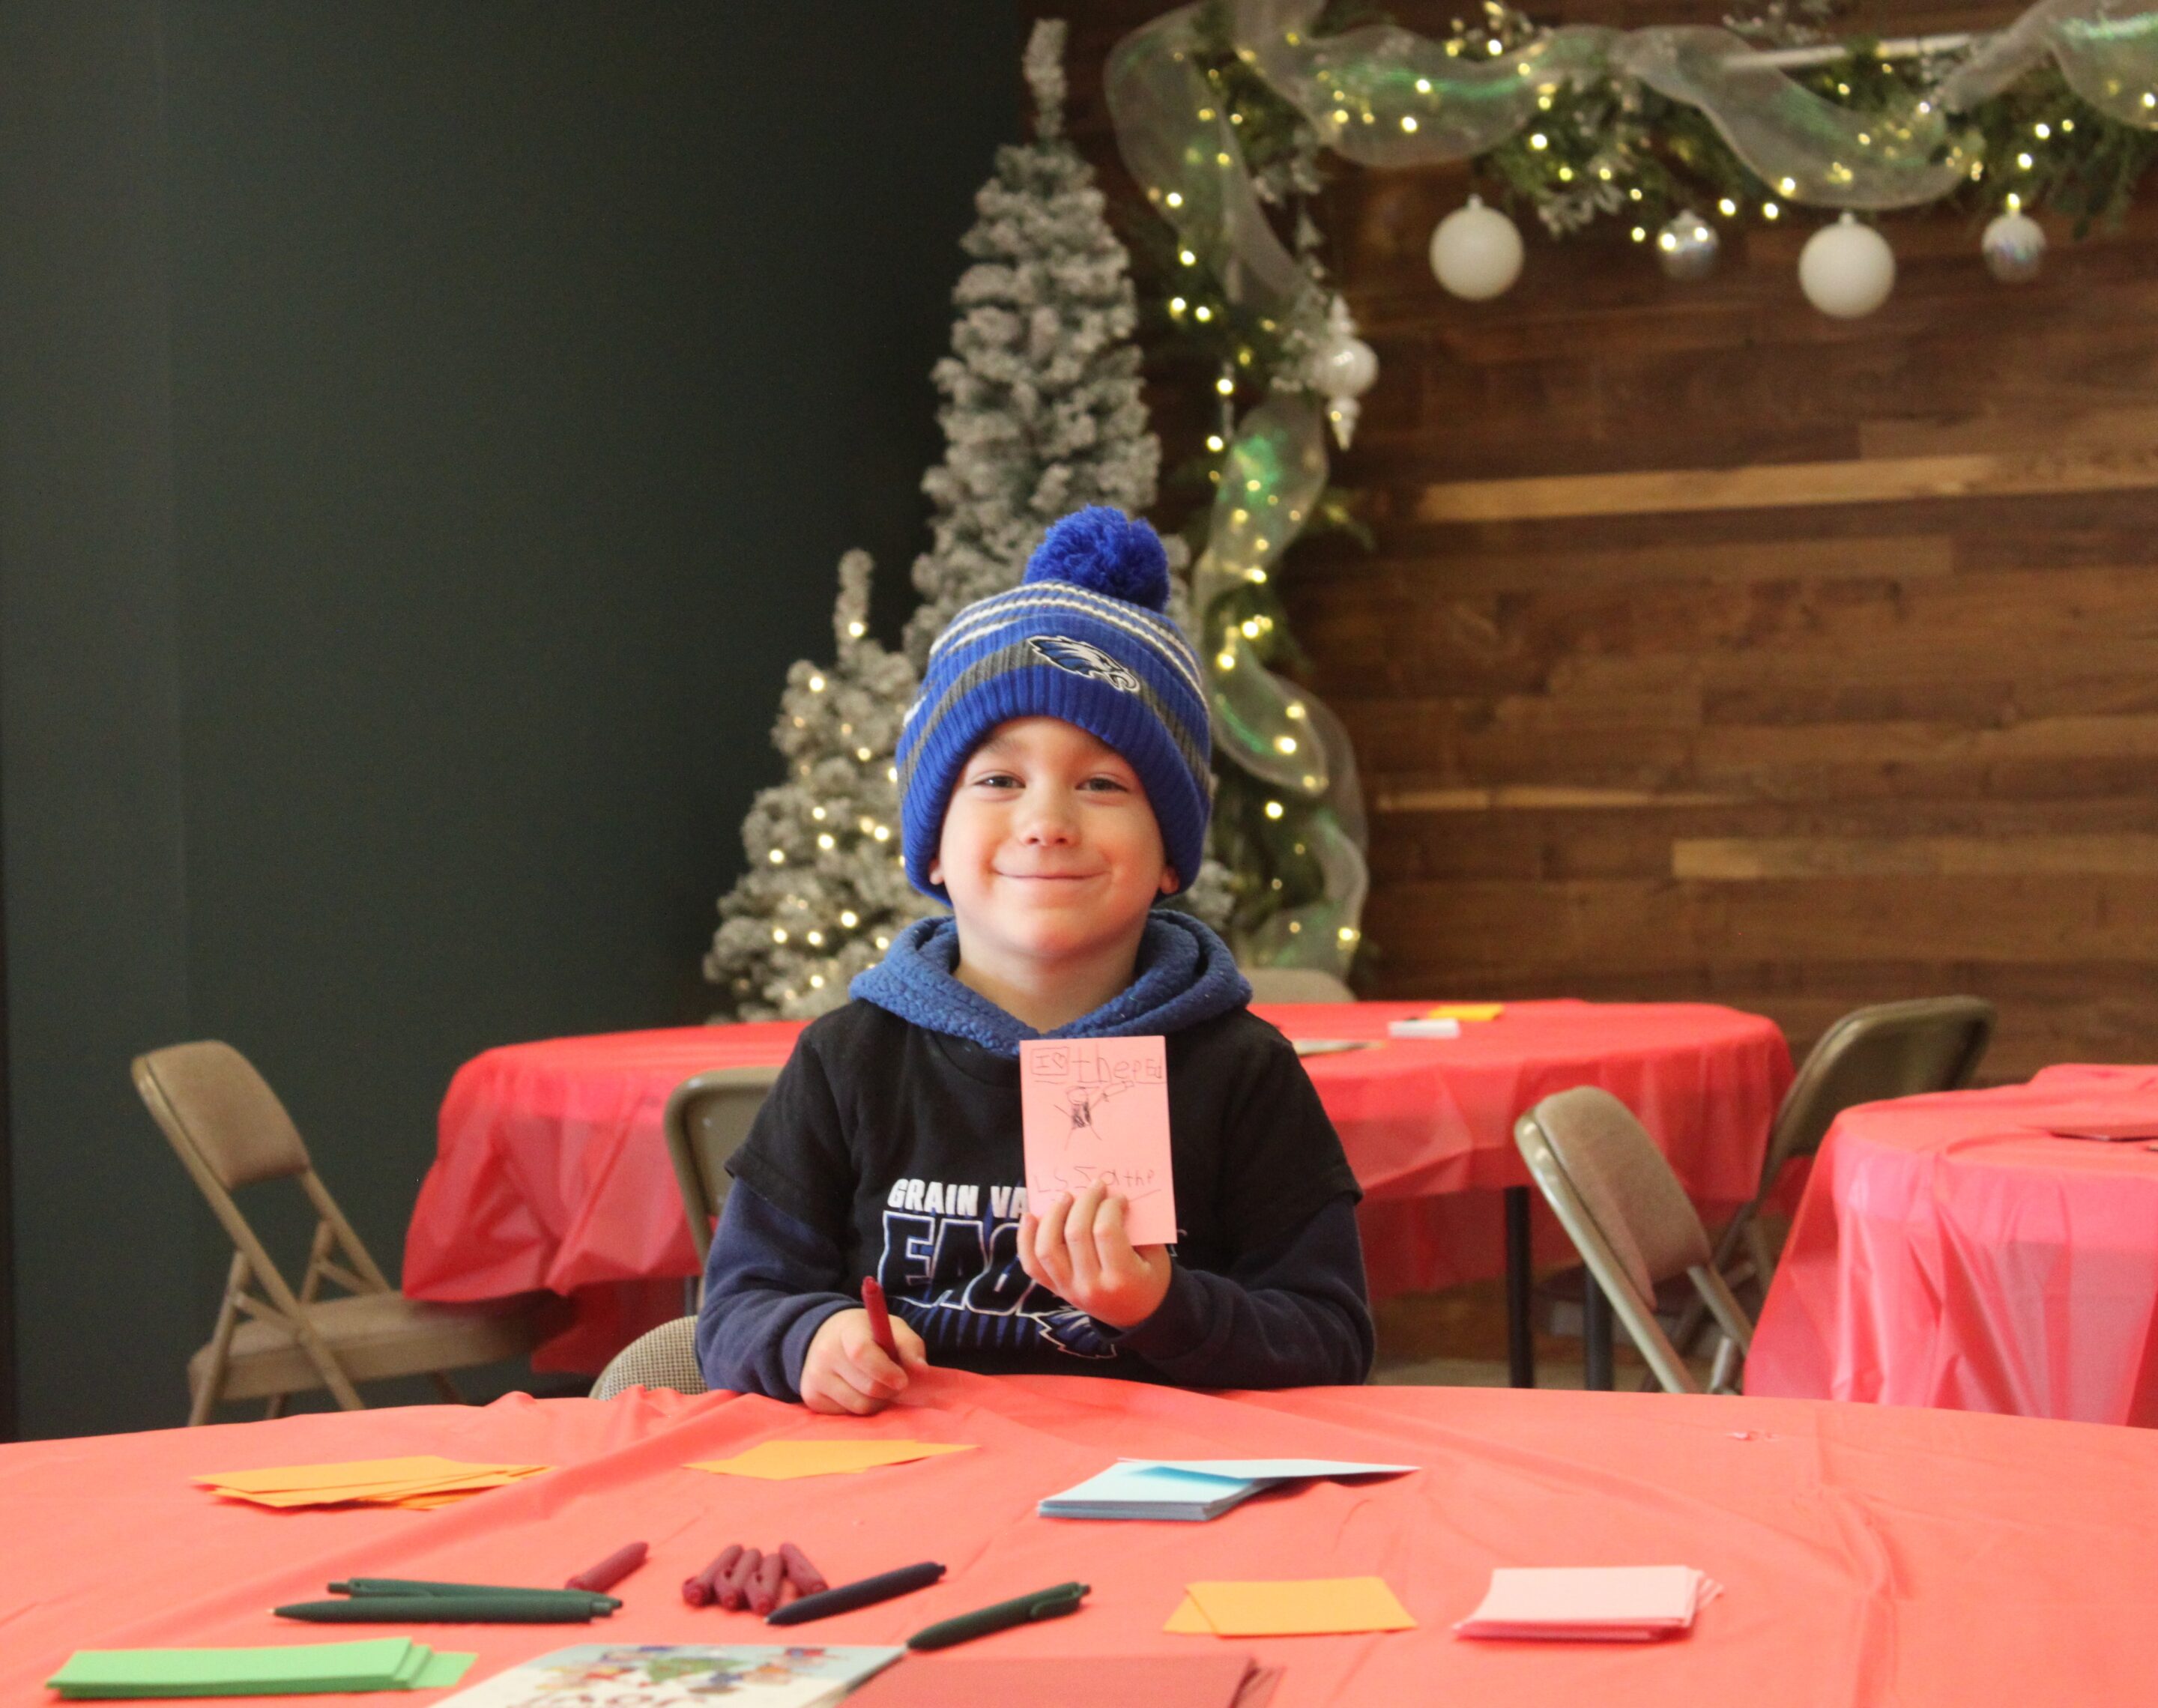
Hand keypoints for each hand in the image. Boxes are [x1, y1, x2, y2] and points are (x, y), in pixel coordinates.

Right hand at [799, 1307, 928, 1415]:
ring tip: (876, 1386)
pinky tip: (857, 1391)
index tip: (902, 1380)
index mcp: (847, 1330)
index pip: (862, 1352)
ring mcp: (814, 1376)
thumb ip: (910, 1346)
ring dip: (876, 1402)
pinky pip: (846, 1415)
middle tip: (893, 1382)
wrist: (826, 1337)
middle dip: (888, 1390)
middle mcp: (825, 1352)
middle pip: (866, 1386)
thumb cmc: (868, 1334)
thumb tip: (921, 1370)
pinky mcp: (810, 1396)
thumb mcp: (892, 1329)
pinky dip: (858, 1408)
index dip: (885, 1371)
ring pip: (859, 1406)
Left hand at [1017, 1178, 1171, 1328]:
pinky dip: (1026, 1238)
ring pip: (1047, 1249)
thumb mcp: (1155, 1255)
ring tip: (1065, 1197)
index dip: (1109, 1206)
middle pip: (1075, 1234)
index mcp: (1121, 1279)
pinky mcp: (1056, 1289)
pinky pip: (1032, 1264)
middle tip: (1096, 1186)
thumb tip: (1112, 1194)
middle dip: (1085, 1201)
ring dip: (1052, 1216)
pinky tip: (1030, 1215)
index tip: (1118, 1197)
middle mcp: (1090, 1287)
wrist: (1138, 1315)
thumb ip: (1136, 1227)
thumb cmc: (1150, 1279)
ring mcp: (1068, 1290)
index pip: (1105, 1232)